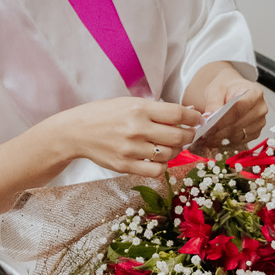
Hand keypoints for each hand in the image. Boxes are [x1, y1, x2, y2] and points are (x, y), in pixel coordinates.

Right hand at [60, 97, 201, 177]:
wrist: (77, 131)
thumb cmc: (105, 114)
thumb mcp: (129, 103)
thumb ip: (155, 110)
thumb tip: (184, 116)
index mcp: (139, 108)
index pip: (177, 113)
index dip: (193, 117)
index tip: (197, 119)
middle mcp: (136, 128)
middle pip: (178, 135)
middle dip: (189, 135)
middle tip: (188, 134)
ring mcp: (131, 149)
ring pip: (169, 154)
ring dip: (175, 150)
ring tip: (170, 145)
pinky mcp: (125, 166)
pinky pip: (156, 170)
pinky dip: (162, 165)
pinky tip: (158, 159)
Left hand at [195, 75, 266, 150]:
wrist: (232, 91)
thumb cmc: (226, 88)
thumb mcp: (216, 89)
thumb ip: (213, 102)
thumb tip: (210, 117)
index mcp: (254, 93)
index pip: (239, 109)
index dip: (223, 119)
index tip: (209, 125)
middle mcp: (261, 109)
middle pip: (239, 124)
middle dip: (220, 131)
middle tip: (203, 133)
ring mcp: (259, 122)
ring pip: (239, 135)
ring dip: (221, 138)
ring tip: (206, 137)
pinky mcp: (255, 133)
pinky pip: (240, 141)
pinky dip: (226, 142)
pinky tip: (214, 139)